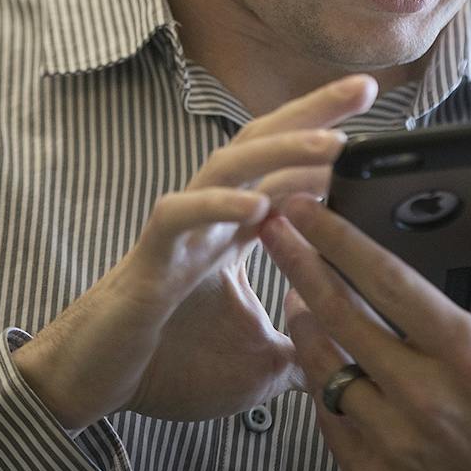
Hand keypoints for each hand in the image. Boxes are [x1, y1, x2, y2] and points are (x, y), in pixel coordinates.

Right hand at [13, 74, 375, 429]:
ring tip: (333, 143)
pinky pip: (181, 218)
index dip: (327, 149)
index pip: (285, 173)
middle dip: (311, 114)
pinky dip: (218, 206)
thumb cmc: (163, 362)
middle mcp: (208, 217)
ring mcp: (179, 231)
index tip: (379, 130)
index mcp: (233, 231)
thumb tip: (340, 360)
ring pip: (228, 167)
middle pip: (261, 145)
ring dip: (281, 149)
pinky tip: (258, 204)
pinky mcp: (150, 259)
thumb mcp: (252, 362)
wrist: (91, 382)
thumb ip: (295, 347)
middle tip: (364, 88)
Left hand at [259, 165, 470, 470]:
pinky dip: (320, 383)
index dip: (338, 236)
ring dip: (304, 323)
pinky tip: (321, 358)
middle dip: (297, 263)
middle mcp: (425, 399)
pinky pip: (329, 419)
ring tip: (296, 291)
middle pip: (338, 315)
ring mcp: (396, 443)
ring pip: (323, 368)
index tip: (306, 206)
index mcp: (470, 356)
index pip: (386, 279)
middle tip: (272, 229)